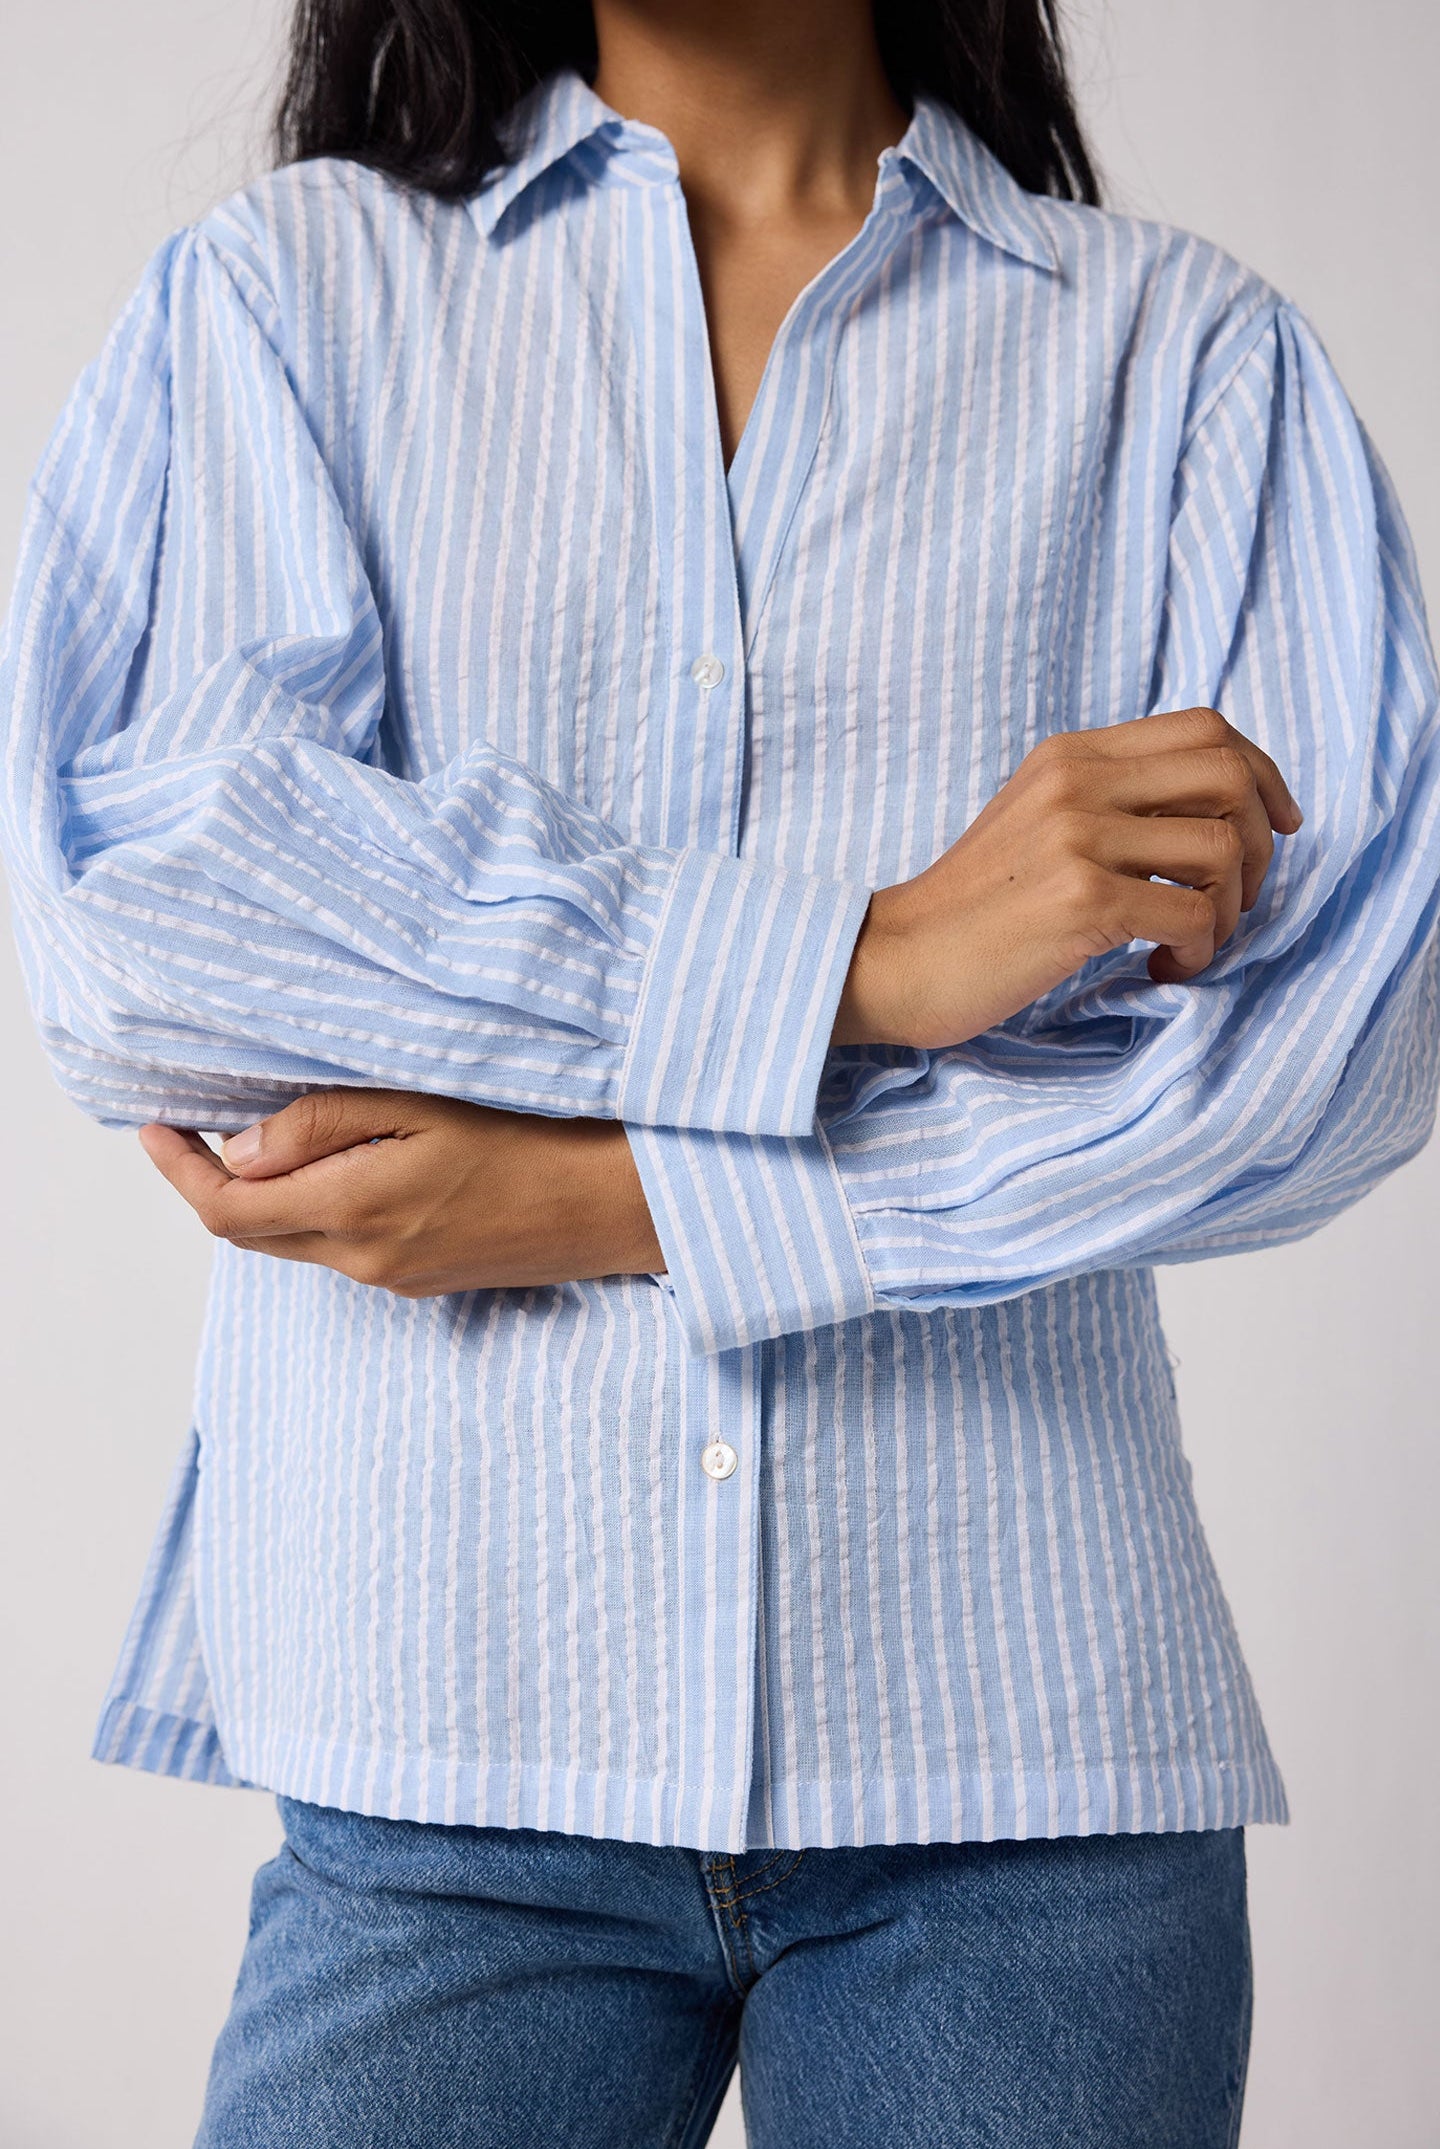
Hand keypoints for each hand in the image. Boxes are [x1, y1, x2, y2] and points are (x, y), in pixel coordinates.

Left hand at [138, 1090, 664, 1296]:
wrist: (612, 1204)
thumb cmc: (530, 1137)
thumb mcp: (420, 1105)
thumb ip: (322, 1125)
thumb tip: (240, 1150)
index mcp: (357, 1210)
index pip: (228, 1210)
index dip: (178, 1170)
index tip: (154, 1125)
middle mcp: (365, 1260)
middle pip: (251, 1235)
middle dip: (210, 1183)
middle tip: (188, 1127)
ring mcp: (394, 1278)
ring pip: (294, 1242)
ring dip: (262, 1198)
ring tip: (255, 1140)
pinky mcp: (421, 1281)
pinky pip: (339, 1249)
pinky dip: (310, 1211)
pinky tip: (327, 1170)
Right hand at [831, 705, 1303, 1047]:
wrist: (893, 960)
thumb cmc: (970, 911)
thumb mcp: (1035, 822)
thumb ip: (1105, 801)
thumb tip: (1207, 814)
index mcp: (1070, 754)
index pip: (1206, 728)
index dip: (1262, 775)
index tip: (1274, 828)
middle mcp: (1077, 781)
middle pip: (1229, 775)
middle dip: (1259, 845)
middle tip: (1234, 901)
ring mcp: (1078, 836)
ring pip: (1221, 848)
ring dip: (1230, 909)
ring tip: (1190, 943)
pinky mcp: (1080, 899)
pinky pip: (1193, 914)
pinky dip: (1198, 950)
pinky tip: (1162, 969)